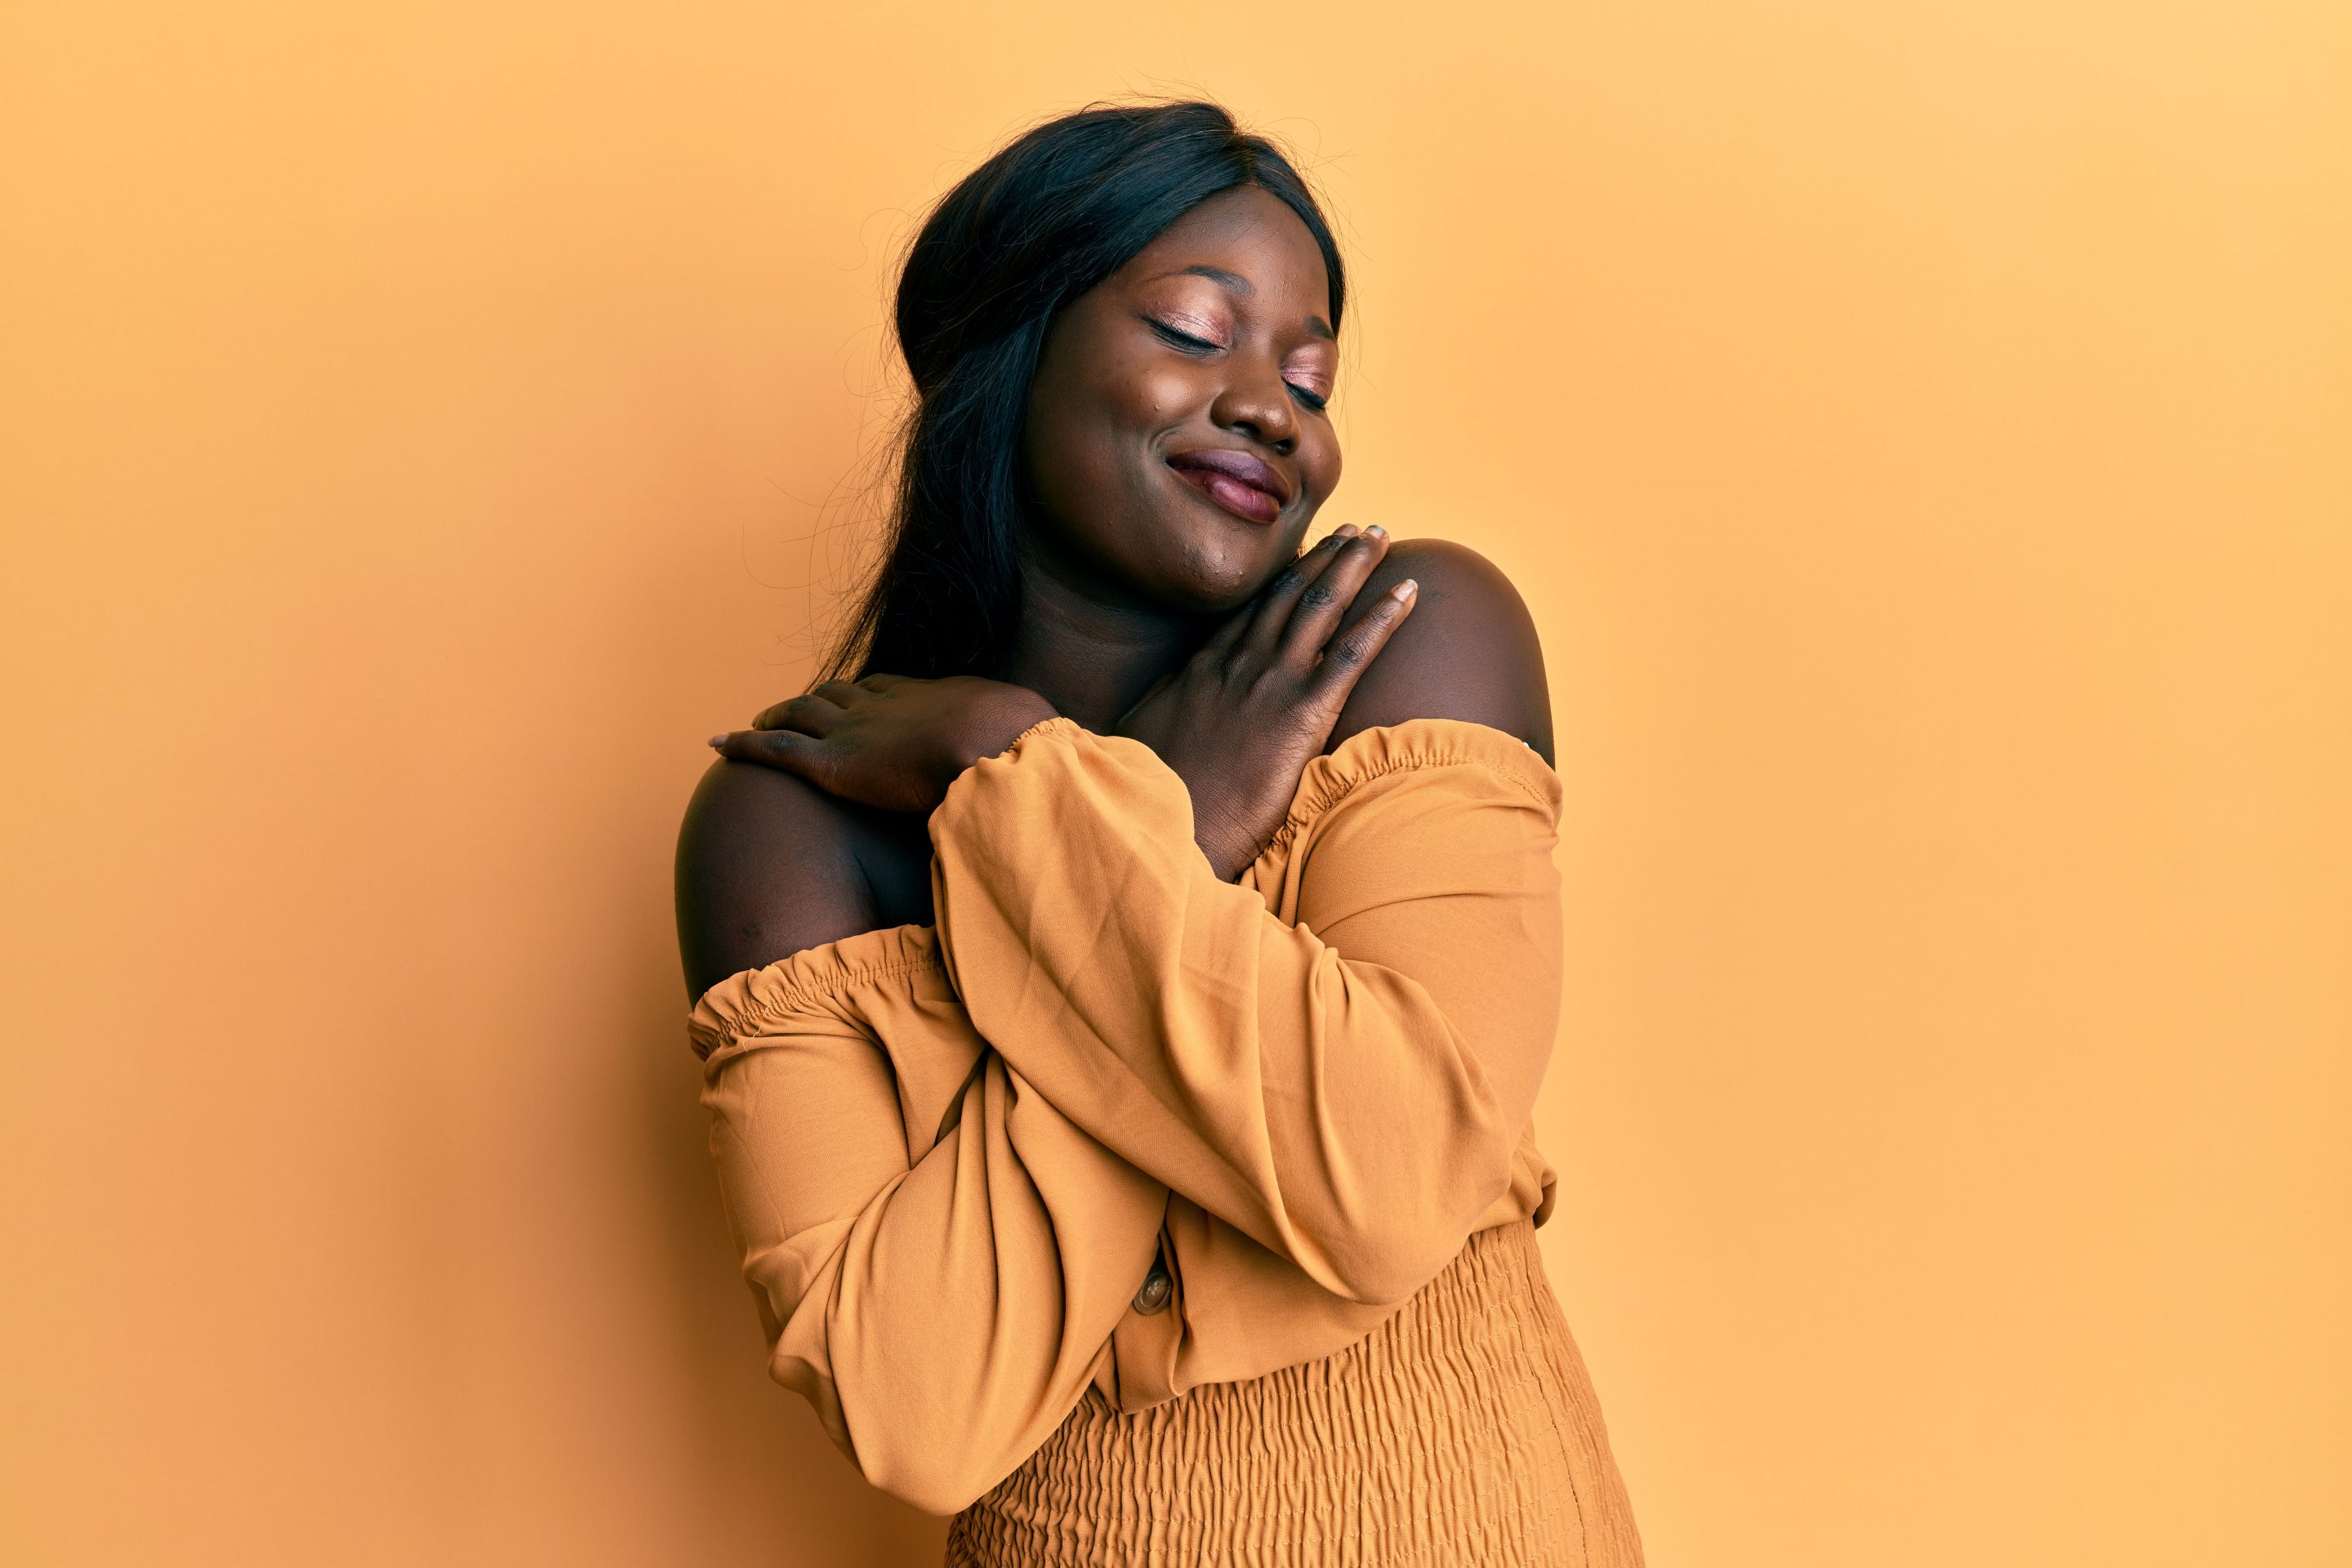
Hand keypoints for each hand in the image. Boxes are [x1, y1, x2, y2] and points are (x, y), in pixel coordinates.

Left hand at [709, 673, 1057, 813]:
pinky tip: (716, 745)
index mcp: (935, 698)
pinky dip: (742, 744)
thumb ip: (1035, 763)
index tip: (862, 700)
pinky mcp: (834, 764)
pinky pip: (776, 750)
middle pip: (841, 693)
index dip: (870, 695)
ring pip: (802, 714)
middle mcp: (889, 705)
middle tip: (800, 708)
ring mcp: (858, 731)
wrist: (1007, 751)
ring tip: (759, 721)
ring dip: (777, 715)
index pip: (891, 689)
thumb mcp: (1040, 751)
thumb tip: (1068, 776)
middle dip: (818, 700)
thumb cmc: (1032, 754)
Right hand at [1115, 525, 1416, 879]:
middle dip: (1324, 558)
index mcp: (1202, 669)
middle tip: (1352, 532)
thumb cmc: (1152, 799)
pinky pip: (1353, 653)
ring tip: (1379, 538)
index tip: (1306, 553)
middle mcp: (1238, 664)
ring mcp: (1271, 683)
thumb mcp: (1141, 743)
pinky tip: (1408, 591)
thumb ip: (1163, 713)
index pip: (1251, 611)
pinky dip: (1384, 617)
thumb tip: (1165, 701)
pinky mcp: (1302, 713)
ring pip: (1321, 607)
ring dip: (1354, 567)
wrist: (1166, 827)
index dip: (1283, 578)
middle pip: (1288, 596)